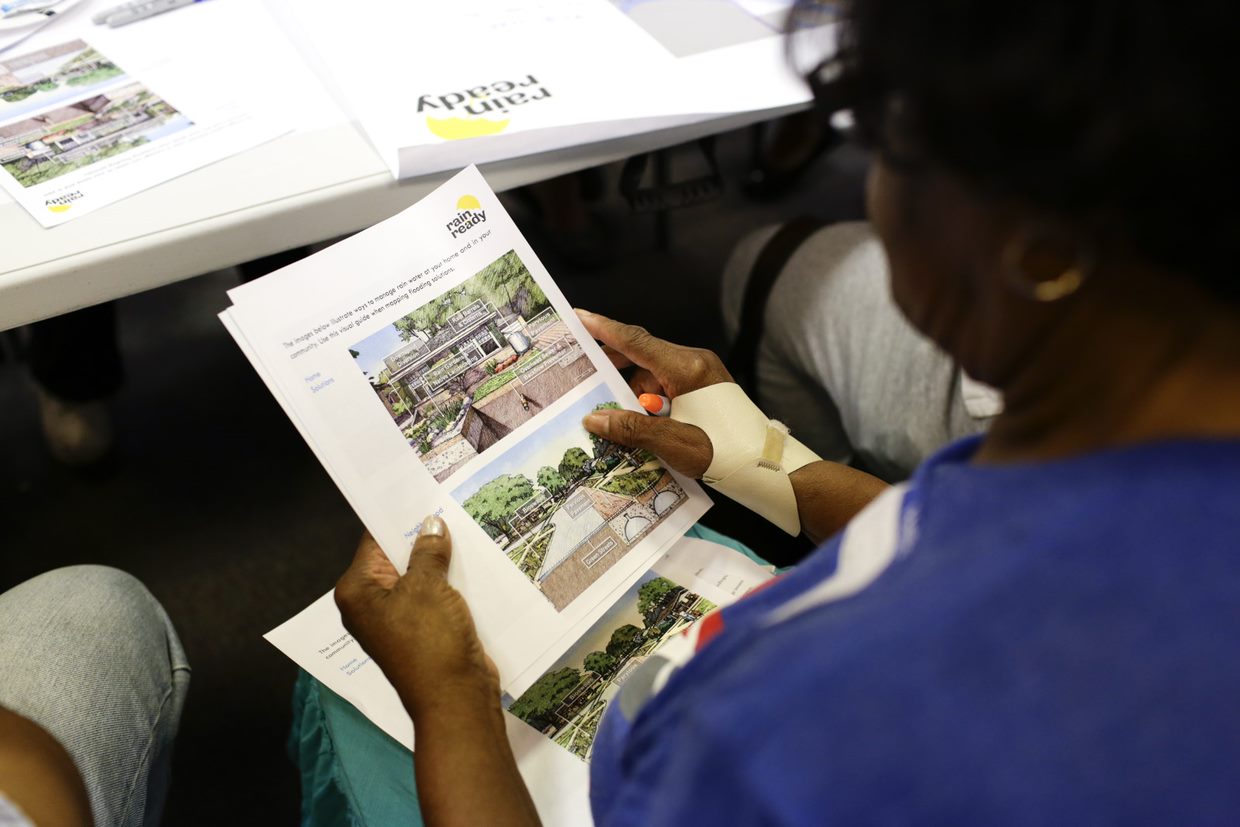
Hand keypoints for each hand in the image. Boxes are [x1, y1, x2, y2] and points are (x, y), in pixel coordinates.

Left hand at [334, 519, 497, 716]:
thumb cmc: (431, 639)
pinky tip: (470, 563)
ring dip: (439, 560)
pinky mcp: (422, 631)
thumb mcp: (428, 586)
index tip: (420, 493)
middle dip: (421, 537)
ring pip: (418, 578)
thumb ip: (428, 550)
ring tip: (464, 528)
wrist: (455, 697)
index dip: (398, 517)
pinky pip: (432, 597)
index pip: (373, 541)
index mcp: (357, 591)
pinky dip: (447, 582)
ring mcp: (396, 620)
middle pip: (395, 558)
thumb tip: (431, 524)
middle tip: (448, 505)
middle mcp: (370, 605)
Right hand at [576, 309, 729, 477]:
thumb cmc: (726, 452)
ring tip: (606, 411)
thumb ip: (631, 428)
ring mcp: (700, 375)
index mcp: (687, 369)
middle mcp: (693, 364)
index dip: (604, 330)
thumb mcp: (672, 442)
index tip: (578, 318)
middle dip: (611, 367)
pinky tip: (635, 422)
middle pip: (641, 355)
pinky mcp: (702, 389)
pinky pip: (665, 387)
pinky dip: (647, 402)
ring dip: (630, 392)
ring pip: (652, 374)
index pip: (636, 342)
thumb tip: (594, 419)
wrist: (766, 466)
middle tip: (579, 372)